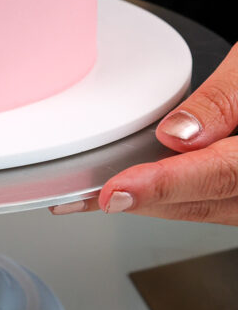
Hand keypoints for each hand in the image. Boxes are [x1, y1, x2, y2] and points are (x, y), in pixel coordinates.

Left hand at [51, 43, 237, 224]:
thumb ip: (222, 99)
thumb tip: (178, 133)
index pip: (225, 173)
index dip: (167, 185)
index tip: (118, 191)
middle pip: (209, 203)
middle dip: (146, 200)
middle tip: (85, 198)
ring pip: (208, 210)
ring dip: (155, 203)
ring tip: (96, 195)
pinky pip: (215, 204)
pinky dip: (176, 196)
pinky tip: (138, 189)